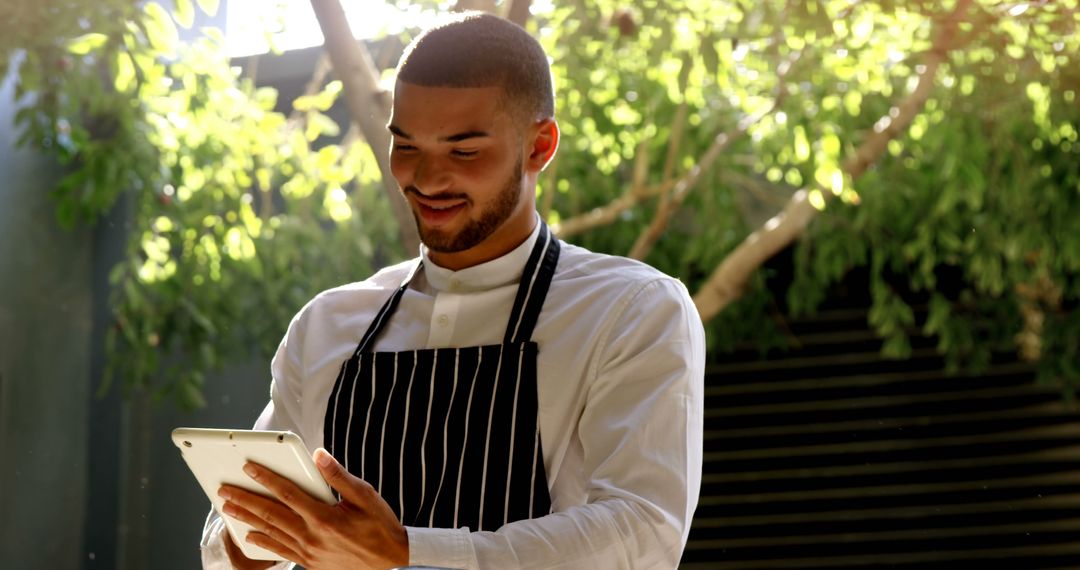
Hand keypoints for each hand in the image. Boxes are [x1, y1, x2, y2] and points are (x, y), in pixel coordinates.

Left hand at [218, 448, 408, 569]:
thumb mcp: (365, 496)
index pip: (288, 492)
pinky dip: (263, 543)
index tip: (249, 467)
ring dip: (247, 519)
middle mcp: (313, 536)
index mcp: (325, 516)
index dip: (266, 478)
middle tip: (224, 490)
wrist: (391, 561)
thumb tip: (318, 455)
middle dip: (245, 499)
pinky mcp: (310, 563)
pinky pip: (281, 551)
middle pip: (271, 514)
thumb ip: (338, 476)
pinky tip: (249, 536)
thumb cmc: (380, 526)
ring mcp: (309, 552)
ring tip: (228, 508)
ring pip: (271, 532)